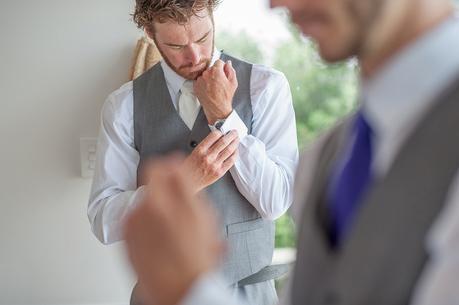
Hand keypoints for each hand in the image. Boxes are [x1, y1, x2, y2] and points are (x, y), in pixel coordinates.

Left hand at [124, 156, 223, 304]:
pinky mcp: (126, 231)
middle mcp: (156, 205)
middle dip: (160, 179)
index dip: (171, 164)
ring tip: (163, 223)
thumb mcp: (207, 222)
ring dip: (152, 201)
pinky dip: (141, 217)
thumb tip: (183, 178)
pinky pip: (133, 214)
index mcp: (180, 200)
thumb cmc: (197, 261)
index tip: (172, 166)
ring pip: (142, 195)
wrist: (179, 290)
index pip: (169, 164)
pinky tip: (154, 234)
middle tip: (168, 191)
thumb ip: (194, 195)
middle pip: (151, 173)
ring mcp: (138, 218)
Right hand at [183, 130, 238, 192]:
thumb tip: (217, 138)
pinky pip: (231, 161)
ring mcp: (215, 165)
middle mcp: (208, 156)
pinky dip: (235, 154)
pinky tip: (235, 151)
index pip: (214, 135)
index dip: (221, 131)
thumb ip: (205, 145)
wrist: (189, 183)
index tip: (224, 131)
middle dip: (232, 135)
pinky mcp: (220, 172)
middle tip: (234, 132)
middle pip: (224, 141)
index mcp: (200, 150)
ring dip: (235, 143)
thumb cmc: (191, 168)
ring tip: (237, 140)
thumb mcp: (194, 152)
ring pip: (229, 150)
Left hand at [194, 60, 237, 124]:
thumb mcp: (233, 82)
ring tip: (213, 87)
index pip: (218, 61)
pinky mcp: (195, 85)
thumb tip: (228, 63)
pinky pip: (199, 80)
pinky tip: (208, 89)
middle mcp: (206, 73)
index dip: (222, 67)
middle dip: (215, 72)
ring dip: (208, 77)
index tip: (222, 72)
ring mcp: (199, 80)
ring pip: (205, 74)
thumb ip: (230, 70)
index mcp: (216, 71)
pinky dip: (203, 83)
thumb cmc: (225, 97)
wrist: (217, 108)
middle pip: (211, 68)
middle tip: (219, 81)